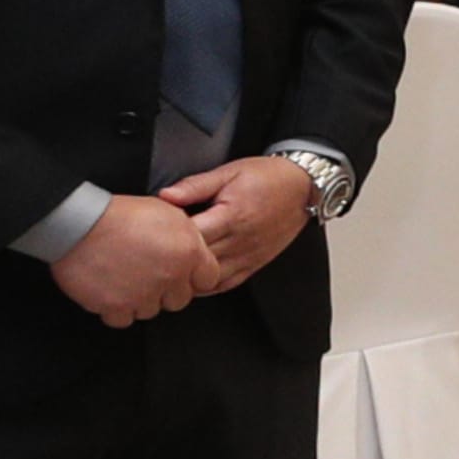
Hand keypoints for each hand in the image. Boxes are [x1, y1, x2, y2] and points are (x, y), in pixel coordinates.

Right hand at [45, 192, 208, 327]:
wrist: (78, 224)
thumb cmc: (121, 214)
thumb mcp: (168, 213)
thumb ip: (189, 237)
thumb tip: (196, 252)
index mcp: (188, 253)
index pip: (209, 279)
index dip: (194, 276)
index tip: (181, 273)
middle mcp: (170, 277)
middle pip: (180, 300)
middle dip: (167, 291)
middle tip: (149, 275)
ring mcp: (143, 295)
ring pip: (151, 311)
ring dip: (141, 300)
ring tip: (126, 279)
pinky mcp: (116, 307)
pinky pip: (124, 319)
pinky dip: (117, 309)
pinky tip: (111, 291)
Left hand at [160, 154, 316, 289]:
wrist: (304, 186)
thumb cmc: (269, 177)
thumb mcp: (230, 171)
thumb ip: (195, 185)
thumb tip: (165, 196)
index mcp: (232, 216)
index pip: (191, 235)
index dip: (167, 236)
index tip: (153, 232)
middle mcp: (240, 240)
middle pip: (197, 260)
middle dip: (174, 260)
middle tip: (153, 255)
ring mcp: (248, 255)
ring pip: (210, 278)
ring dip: (189, 278)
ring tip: (170, 271)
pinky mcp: (254, 263)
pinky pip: (227, 283)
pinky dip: (207, 287)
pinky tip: (193, 281)